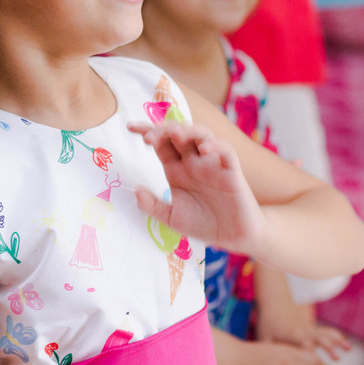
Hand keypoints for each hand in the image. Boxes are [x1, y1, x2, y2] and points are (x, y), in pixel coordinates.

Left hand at [129, 121, 266, 254]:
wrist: (232, 237)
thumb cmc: (202, 223)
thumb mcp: (171, 217)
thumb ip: (153, 206)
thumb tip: (136, 190)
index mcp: (176, 168)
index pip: (161, 143)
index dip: (148, 132)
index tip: (130, 127)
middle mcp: (193, 161)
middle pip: (179, 134)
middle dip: (163, 130)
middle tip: (148, 137)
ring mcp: (212, 164)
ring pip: (202, 135)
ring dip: (189, 130)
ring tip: (175, 133)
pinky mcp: (231, 171)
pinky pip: (226, 152)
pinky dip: (216, 146)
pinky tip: (204, 149)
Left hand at [256, 299, 351, 361]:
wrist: (275, 301)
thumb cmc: (267, 322)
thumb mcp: (264, 337)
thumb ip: (268, 353)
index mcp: (291, 336)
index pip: (302, 346)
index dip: (309, 354)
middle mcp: (303, 332)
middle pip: (318, 340)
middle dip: (328, 349)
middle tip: (336, 360)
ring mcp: (310, 329)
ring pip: (326, 334)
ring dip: (336, 342)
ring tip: (347, 350)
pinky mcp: (313, 328)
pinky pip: (328, 332)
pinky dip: (338, 337)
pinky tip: (347, 346)